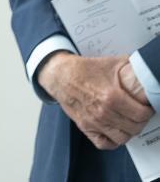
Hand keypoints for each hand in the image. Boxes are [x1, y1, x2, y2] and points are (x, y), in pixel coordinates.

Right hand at [37, 52, 152, 148]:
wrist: (60, 75)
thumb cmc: (84, 70)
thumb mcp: (110, 63)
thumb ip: (131, 67)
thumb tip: (146, 70)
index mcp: (112, 97)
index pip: (141, 114)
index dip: (148, 111)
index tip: (147, 107)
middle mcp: (103, 112)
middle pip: (134, 127)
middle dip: (140, 121)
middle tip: (139, 114)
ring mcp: (94, 122)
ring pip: (122, 138)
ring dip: (129, 131)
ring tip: (129, 123)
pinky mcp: (85, 127)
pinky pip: (104, 143)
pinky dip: (112, 141)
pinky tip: (115, 132)